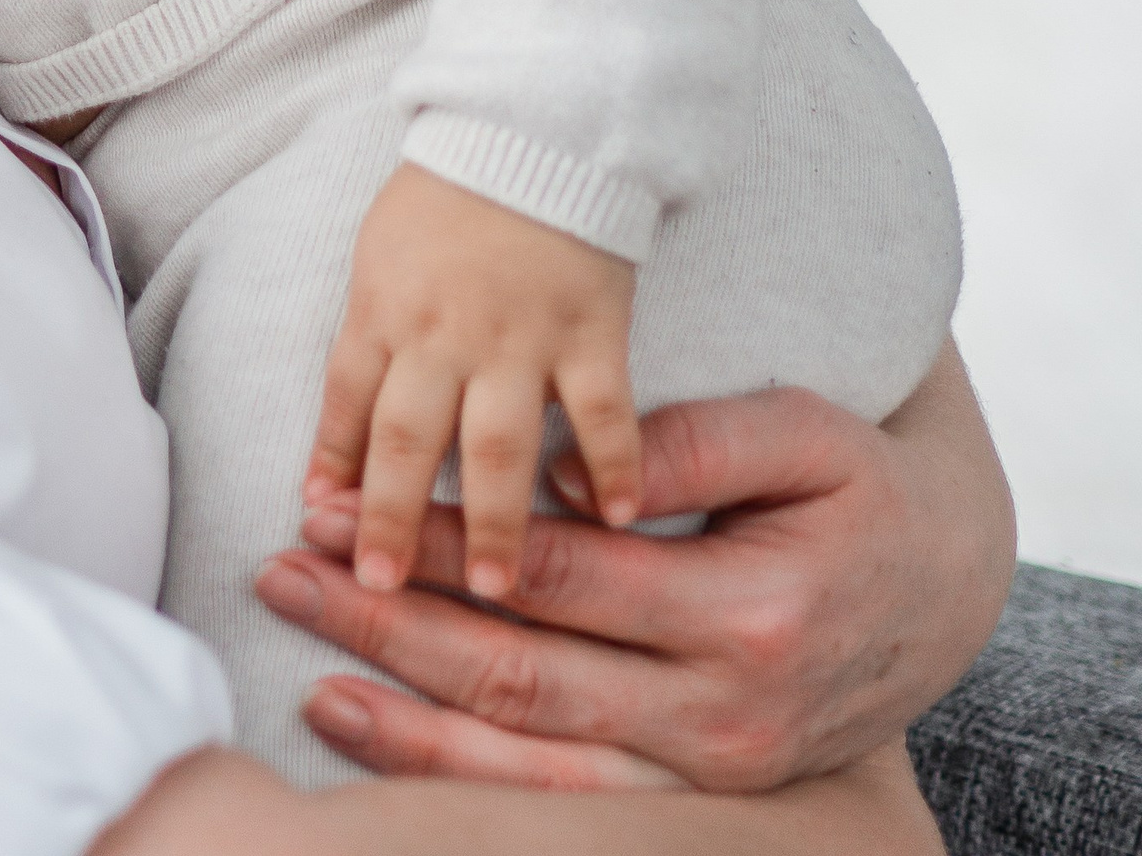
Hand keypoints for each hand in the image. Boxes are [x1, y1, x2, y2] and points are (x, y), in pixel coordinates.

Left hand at [263, 344, 1012, 794]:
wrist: (946, 587)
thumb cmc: (859, 488)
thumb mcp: (803, 432)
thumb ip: (688, 440)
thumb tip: (565, 466)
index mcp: (745, 610)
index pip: (551, 577)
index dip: (437, 541)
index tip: (336, 504)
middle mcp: (720, 713)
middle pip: (518, 674)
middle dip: (388, 624)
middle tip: (285, 573)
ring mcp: (708, 771)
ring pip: (529, 761)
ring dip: (406, 718)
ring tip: (308, 669)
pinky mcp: (696, 796)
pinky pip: (563, 799)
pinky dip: (462, 775)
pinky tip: (380, 735)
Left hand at [308, 167, 641, 603]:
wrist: (530, 126)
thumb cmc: (445, 197)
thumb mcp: (380, 255)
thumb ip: (368, 341)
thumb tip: (340, 442)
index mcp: (385, 305)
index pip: (346, 400)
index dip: (332, 466)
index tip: (321, 528)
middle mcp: (446, 330)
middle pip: (410, 438)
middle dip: (392, 520)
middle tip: (383, 591)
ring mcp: (521, 334)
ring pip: (500, 442)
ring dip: (493, 520)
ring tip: (492, 589)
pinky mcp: (590, 329)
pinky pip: (603, 411)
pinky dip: (612, 466)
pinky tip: (615, 521)